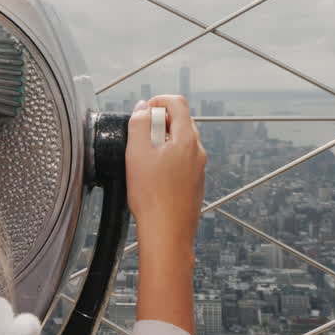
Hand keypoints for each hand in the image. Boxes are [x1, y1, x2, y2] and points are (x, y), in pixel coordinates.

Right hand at [126, 95, 206, 255]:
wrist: (167, 233)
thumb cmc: (153, 198)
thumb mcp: (136, 153)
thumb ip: (139, 124)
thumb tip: (142, 108)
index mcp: (187, 140)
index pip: (177, 103)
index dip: (157, 101)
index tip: (143, 112)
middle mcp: (197, 152)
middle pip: (181, 121)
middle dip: (159, 121)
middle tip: (140, 137)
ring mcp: (198, 168)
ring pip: (181, 142)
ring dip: (163, 141)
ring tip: (144, 159)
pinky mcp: (194, 183)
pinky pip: (182, 161)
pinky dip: (167, 159)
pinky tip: (153, 177)